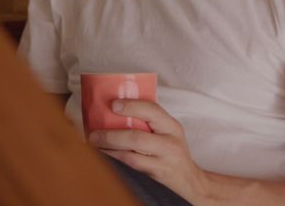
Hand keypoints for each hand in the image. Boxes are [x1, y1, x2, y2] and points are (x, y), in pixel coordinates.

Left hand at [88, 99, 210, 202]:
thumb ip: (150, 120)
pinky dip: (114, 159)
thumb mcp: (169, 131)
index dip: (132, 106)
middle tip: (94, 133)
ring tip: (94, 144)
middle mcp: (170, 143)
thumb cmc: (173, 150)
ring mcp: (163, 161)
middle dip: (112, 135)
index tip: (113, 104)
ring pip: (132, 156)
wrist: (190, 179)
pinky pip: (131, 167)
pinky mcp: (156, 174)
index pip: (153, 111)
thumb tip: (115, 105)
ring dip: (109, 149)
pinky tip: (103, 155)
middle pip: (138, 138)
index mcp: (171, 126)